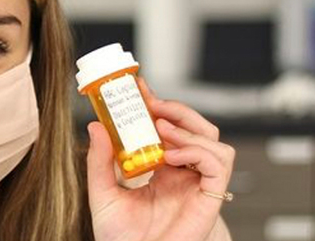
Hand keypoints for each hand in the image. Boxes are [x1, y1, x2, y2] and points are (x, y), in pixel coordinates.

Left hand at [87, 78, 234, 240]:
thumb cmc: (120, 237)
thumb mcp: (102, 193)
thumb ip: (99, 161)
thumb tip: (95, 126)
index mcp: (161, 168)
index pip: (167, 128)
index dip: (157, 105)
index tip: (139, 88)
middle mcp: (183, 173)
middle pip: (195, 128)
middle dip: (176, 109)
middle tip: (152, 103)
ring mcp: (197, 184)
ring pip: (212, 140)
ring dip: (188, 128)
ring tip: (162, 128)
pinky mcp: (210, 198)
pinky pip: (219, 164)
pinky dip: (198, 152)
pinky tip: (173, 155)